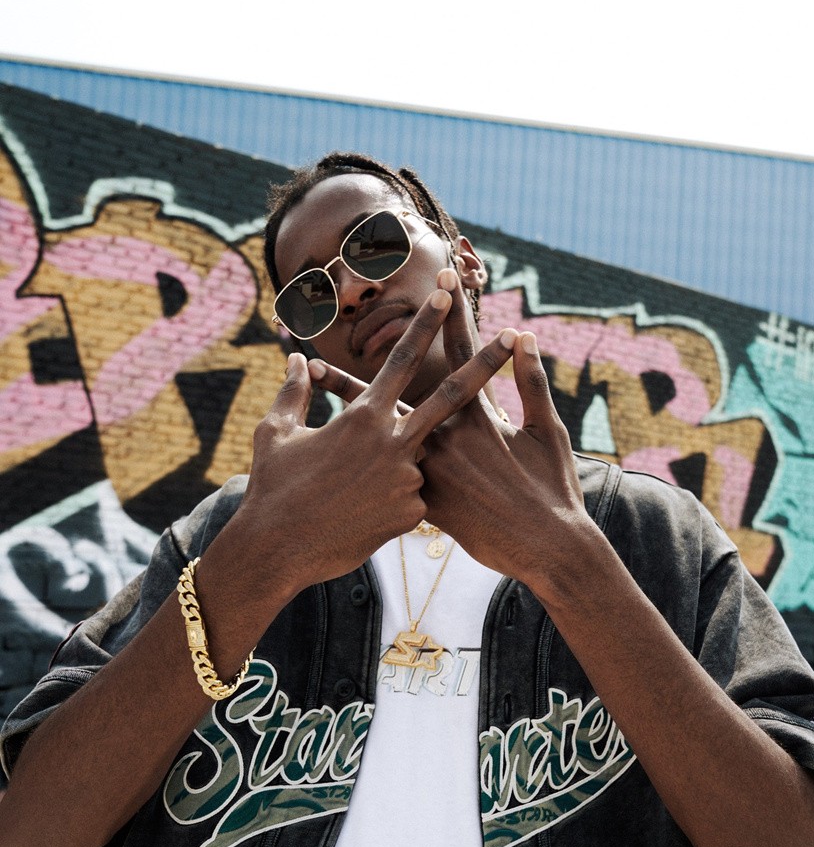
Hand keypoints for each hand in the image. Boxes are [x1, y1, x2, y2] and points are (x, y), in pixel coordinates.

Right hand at [238, 283, 517, 592]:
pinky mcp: (413, 514)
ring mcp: (408, 479)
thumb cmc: (272, 488)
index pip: (401, 360)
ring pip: (421, 459)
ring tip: (354, 491)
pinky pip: (413, 496)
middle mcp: (393, 442)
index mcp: (363, 416)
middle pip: (451, 396)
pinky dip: (393, 499)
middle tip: (508, 337)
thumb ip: (294, 393)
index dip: (424, 325)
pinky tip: (360, 518)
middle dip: (483, 365)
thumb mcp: (277, 433)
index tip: (446, 297)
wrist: (278, 549)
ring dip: (399, 467)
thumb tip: (297, 361)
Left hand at [308, 318, 593, 590]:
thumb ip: (532, 383)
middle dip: (370, 356)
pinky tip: (325, 447)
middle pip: (400, 387)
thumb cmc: (554, 490)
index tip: (442, 276)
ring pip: (379, 429)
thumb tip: (524, 337)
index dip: (452, 315)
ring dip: (346, 397)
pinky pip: (386, 478)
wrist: (546, 549)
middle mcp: (447, 439)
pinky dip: (358, 458)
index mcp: (480, 417)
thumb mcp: (549, 432)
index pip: (463, 354)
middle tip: (352, 317)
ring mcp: (431, 472)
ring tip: (315, 371)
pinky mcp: (424, 504)